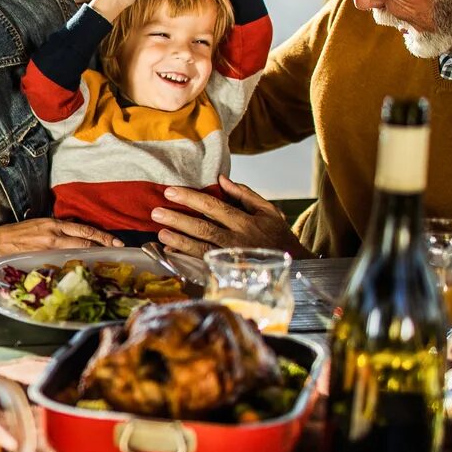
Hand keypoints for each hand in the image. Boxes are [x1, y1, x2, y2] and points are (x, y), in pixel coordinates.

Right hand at [0, 216, 121, 254]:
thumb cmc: (18, 233)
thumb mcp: (41, 225)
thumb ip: (59, 229)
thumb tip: (77, 235)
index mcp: (54, 224)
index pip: (84, 229)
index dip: (103, 236)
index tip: (117, 242)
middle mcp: (54, 235)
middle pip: (85, 240)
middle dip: (103, 246)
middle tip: (118, 251)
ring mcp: (48, 248)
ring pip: (77, 251)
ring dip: (93, 255)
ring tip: (105, 260)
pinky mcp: (42, 258)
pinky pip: (63, 261)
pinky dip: (76, 264)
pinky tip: (83, 268)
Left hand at [150, 176, 300, 257]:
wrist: (295, 266)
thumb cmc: (277, 235)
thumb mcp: (268, 211)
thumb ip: (245, 195)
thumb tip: (221, 179)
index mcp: (246, 222)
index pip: (214, 207)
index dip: (191, 199)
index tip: (171, 191)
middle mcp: (237, 240)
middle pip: (203, 228)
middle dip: (178, 219)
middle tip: (156, 212)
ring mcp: (232, 259)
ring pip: (201, 248)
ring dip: (179, 241)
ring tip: (160, 233)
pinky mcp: (228, 272)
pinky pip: (203, 265)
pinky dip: (186, 259)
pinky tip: (171, 254)